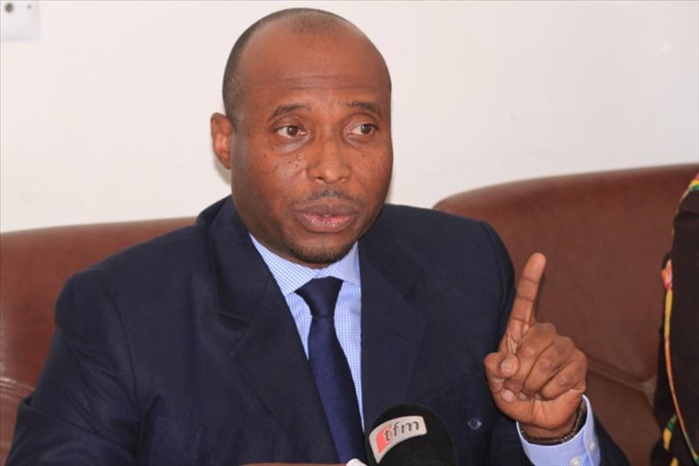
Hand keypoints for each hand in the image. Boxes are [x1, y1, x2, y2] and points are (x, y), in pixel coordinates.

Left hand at [484, 253, 587, 438]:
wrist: (536, 416)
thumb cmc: (514, 393)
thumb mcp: (496, 383)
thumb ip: (494, 370)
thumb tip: (508, 362)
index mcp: (520, 331)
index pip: (526, 301)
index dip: (531, 279)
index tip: (539, 257)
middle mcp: (544, 333)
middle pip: (534, 340)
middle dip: (520, 370)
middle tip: (516, 387)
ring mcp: (564, 347)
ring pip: (547, 360)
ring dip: (533, 383)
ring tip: (530, 391)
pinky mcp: (579, 364)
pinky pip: (563, 376)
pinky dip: (550, 391)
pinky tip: (548, 393)